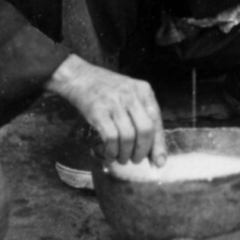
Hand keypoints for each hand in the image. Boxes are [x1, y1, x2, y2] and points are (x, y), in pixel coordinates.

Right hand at [46, 54, 166, 165]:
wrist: (80, 77)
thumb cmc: (108, 90)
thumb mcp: (130, 95)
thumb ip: (142, 117)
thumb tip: (151, 151)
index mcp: (144, 91)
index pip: (156, 121)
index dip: (158, 144)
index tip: (159, 162)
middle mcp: (132, 96)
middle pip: (145, 130)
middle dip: (142, 151)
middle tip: (136, 160)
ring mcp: (114, 103)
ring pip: (128, 137)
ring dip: (125, 154)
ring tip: (121, 158)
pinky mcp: (98, 111)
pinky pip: (111, 137)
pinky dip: (112, 151)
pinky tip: (110, 154)